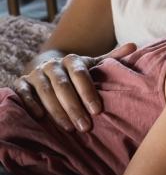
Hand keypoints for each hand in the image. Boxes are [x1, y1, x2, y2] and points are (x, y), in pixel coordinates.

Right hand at [13, 43, 136, 132]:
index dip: (88, 93)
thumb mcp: (93, 65)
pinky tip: (41, 118)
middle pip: (63, 86)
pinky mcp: (22, 83)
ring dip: (57, 111)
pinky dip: (31, 104)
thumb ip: (111, 58)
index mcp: (72, 60)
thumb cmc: (76, 72)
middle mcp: (53, 65)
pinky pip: (24, 93)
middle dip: (75, 107)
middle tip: (85, 127)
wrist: (47, 69)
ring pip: (45, 92)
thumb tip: (134, 46)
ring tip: (69, 128)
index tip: (98, 111)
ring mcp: (36, 74)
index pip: (81, 75)